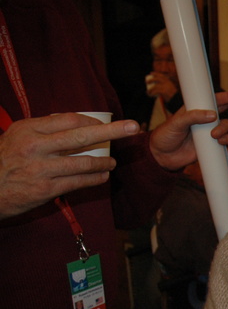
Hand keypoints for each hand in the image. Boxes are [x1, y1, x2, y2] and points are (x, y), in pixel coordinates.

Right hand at [0, 113, 138, 218]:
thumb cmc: (5, 160)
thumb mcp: (17, 136)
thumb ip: (43, 129)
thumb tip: (75, 121)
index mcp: (29, 129)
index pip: (69, 119)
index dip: (92, 121)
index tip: (105, 123)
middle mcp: (36, 147)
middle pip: (82, 136)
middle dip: (112, 131)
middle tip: (133, 127)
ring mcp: (42, 169)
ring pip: (84, 162)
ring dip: (104, 161)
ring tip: (112, 162)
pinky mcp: (46, 189)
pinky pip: (78, 182)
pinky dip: (95, 178)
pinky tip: (103, 176)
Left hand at [145, 71, 178, 100]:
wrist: (176, 100)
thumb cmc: (172, 95)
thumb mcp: (170, 88)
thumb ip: (166, 85)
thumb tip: (159, 84)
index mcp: (168, 81)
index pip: (161, 75)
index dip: (155, 73)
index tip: (151, 73)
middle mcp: (167, 83)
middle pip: (157, 79)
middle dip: (151, 79)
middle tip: (146, 82)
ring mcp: (165, 87)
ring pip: (155, 86)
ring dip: (150, 89)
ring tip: (147, 92)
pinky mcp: (164, 92)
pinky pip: (155, 91)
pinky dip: (151, 93)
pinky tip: (149, 95)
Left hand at [149, 90, 227, 170]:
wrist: (162, 156)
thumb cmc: (165, 135)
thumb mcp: (176, 123)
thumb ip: (193, 117)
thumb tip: (213, 115)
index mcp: (195, 110)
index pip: (213, 100)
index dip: (227, 96)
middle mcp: (204, 121)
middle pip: (223, 115)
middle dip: (226, 119)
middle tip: (215, 129)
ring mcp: (208, 133)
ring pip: (225, 129)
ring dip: (224, 132)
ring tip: (214, 137)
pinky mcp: (209, 146)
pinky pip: (224, 143)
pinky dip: (226, 143)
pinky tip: (220, 144)